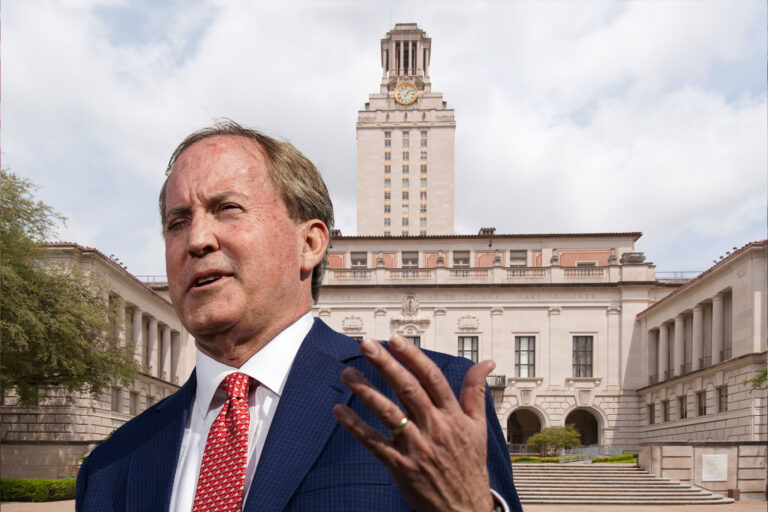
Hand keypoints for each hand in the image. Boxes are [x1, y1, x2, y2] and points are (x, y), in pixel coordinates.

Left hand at [332, 336, 495, 511]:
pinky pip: (374, 442)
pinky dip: (355, 426)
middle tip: (366, 344)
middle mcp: (435, 428)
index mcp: (453, 416)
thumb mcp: (479, 427)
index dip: (413, 357)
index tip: (396, 339)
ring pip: (388, 413)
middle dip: (385, 365)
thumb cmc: (470, 465)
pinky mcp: (400, 466)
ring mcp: (416, 447)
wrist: (464, 509)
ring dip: (365, 391)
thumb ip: (476, 392)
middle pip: (407, 389)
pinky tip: (339, 410)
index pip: (432, 378)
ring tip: (347, 372)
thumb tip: (486, 362)